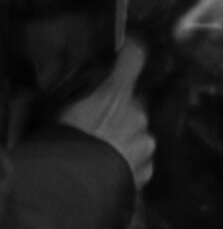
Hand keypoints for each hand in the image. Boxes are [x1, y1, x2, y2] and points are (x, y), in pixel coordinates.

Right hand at [58, 39, 154, 189]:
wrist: (82, 179)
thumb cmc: (70, 139)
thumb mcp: (68, 106)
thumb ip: (85, 95)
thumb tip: (85, 91)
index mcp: (116, 94)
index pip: (133, 59)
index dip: (134, 53)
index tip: (136, 49)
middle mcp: (138, 115)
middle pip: (138, 105)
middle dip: (126, 110)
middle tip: (104, 120)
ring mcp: (145, 143)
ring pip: (142, 134)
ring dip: (129, 138)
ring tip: (106, 148)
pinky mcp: (148, 168)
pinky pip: (142, 160)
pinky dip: (131, 161)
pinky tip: (114, 164)